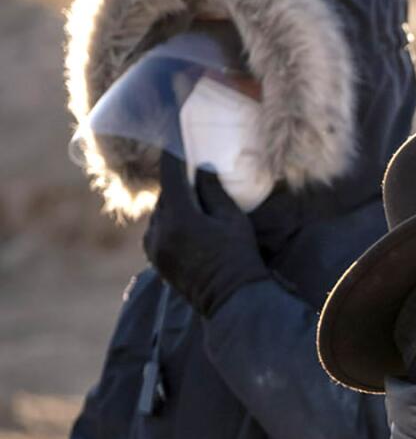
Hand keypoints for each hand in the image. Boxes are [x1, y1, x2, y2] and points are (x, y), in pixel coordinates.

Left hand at [143, 153, 268, 315]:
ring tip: (194, 206)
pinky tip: (188, 227)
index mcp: (179, 217)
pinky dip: (170, 224)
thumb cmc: (239, 257)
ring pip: (160, 214)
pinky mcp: (155, 259)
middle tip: (193, 177)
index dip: (173, 155)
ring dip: (174, 206)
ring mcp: (154, 246)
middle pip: (164, 195)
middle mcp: (159, 230)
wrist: (232, 299)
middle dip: (178, 185)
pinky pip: (157, 232)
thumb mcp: (232, 220)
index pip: (170, 175)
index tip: (174, 140)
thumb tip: (202, 169)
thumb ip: (213, 192)